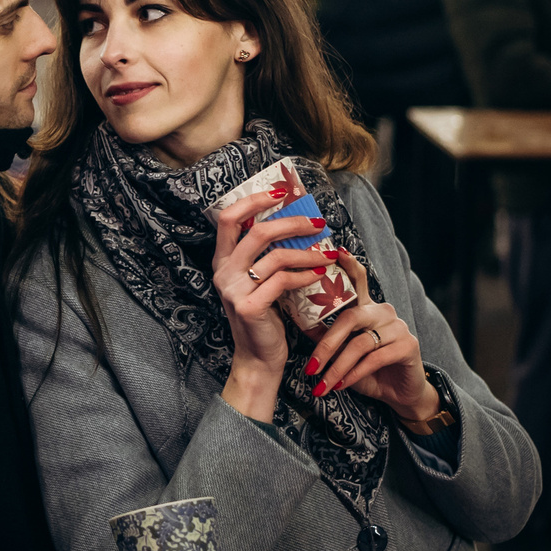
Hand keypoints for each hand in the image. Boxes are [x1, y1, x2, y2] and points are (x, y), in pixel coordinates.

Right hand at [210, 188, 333, 418]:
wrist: (259, 358)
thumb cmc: (265, 316)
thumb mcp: (259, 280)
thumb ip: (266, 255)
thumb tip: (298, 221)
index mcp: (222, 261)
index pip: (229, 218)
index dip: (254, 200)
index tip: (281, 192)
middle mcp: (223, 273)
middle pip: (258, 231)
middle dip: (292, 222)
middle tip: (318, 223)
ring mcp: (234, 291)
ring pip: (276, 256)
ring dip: (307, 252)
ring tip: (327, 253)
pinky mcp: (249, 307)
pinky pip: (283, 281)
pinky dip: (305, 275)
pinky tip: (319, 274)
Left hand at [301, 249, 434, 423]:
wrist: (400, 393)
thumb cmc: (368, 369)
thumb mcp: (343, 352)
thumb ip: (325, 334)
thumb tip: (298, 321)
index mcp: (368, 308)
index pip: (358, 281)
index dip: (349, 265)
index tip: (336, 252)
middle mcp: (384, 312)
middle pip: (351, 317)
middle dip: (327, 344)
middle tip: (310, 367)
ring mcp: (398, 327)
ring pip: (360, 343)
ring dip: (338, 367)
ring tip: (322, 384)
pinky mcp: (408, 346)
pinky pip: (374, 358)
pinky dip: (354, 374)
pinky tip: (341, 385)